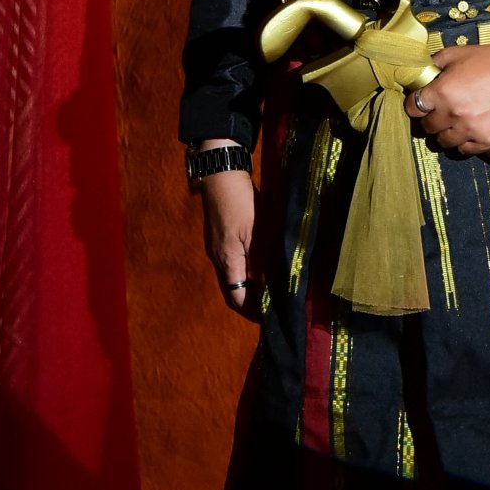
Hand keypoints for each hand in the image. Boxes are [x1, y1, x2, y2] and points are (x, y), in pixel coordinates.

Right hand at [193, 140, 256, 313]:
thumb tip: (272, 286)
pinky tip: (260, 264)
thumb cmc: (241, 202)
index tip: (270, 316)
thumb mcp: (258, 231)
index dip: (252, 311)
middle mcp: (218, 258)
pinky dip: (246, 270)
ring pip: (232, 276)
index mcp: (227, 261)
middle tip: (272, 305)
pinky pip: (232, 262)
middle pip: (232, 290)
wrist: (221, 173)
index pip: (237, 299)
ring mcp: (216, 247)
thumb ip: (264, 260)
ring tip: (270, 287)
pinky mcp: (219, 236)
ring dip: (249, 285)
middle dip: (251, 301)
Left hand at [403, 38, 489, 154]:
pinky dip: (462, 143)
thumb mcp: (457, 53)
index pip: (413, 108)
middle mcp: (453, 114)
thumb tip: (421, 71)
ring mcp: (470, 129)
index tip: (419, 104)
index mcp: (442, 91)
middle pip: (427, 127)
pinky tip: (467, 132)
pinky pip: (464, 150)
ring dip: (444, 133)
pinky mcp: (487, 140)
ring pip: (443, 142)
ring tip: (452, 124)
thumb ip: (435, 63)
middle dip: (429, 119)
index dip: (414, 104)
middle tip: (437, 113)